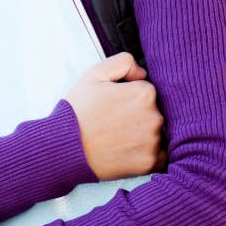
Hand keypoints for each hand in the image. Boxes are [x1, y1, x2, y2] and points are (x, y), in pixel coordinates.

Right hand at [64, 52, 165, 180]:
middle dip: (138, 115)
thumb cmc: (79, 111)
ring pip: (157, 133)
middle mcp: (154, 117)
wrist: (65, 148)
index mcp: (144, 93)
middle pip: (154, 112)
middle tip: (114, 123)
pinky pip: (159, 156)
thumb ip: (124, 62)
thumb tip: (143, 74)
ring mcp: (152, 141)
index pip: (147, 91)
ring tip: (118, 138)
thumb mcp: (95, 74)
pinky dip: (147, 154)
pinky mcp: (149, 163)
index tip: (114, 106)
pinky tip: (127, 152)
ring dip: (143, 135)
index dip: (129, 97)